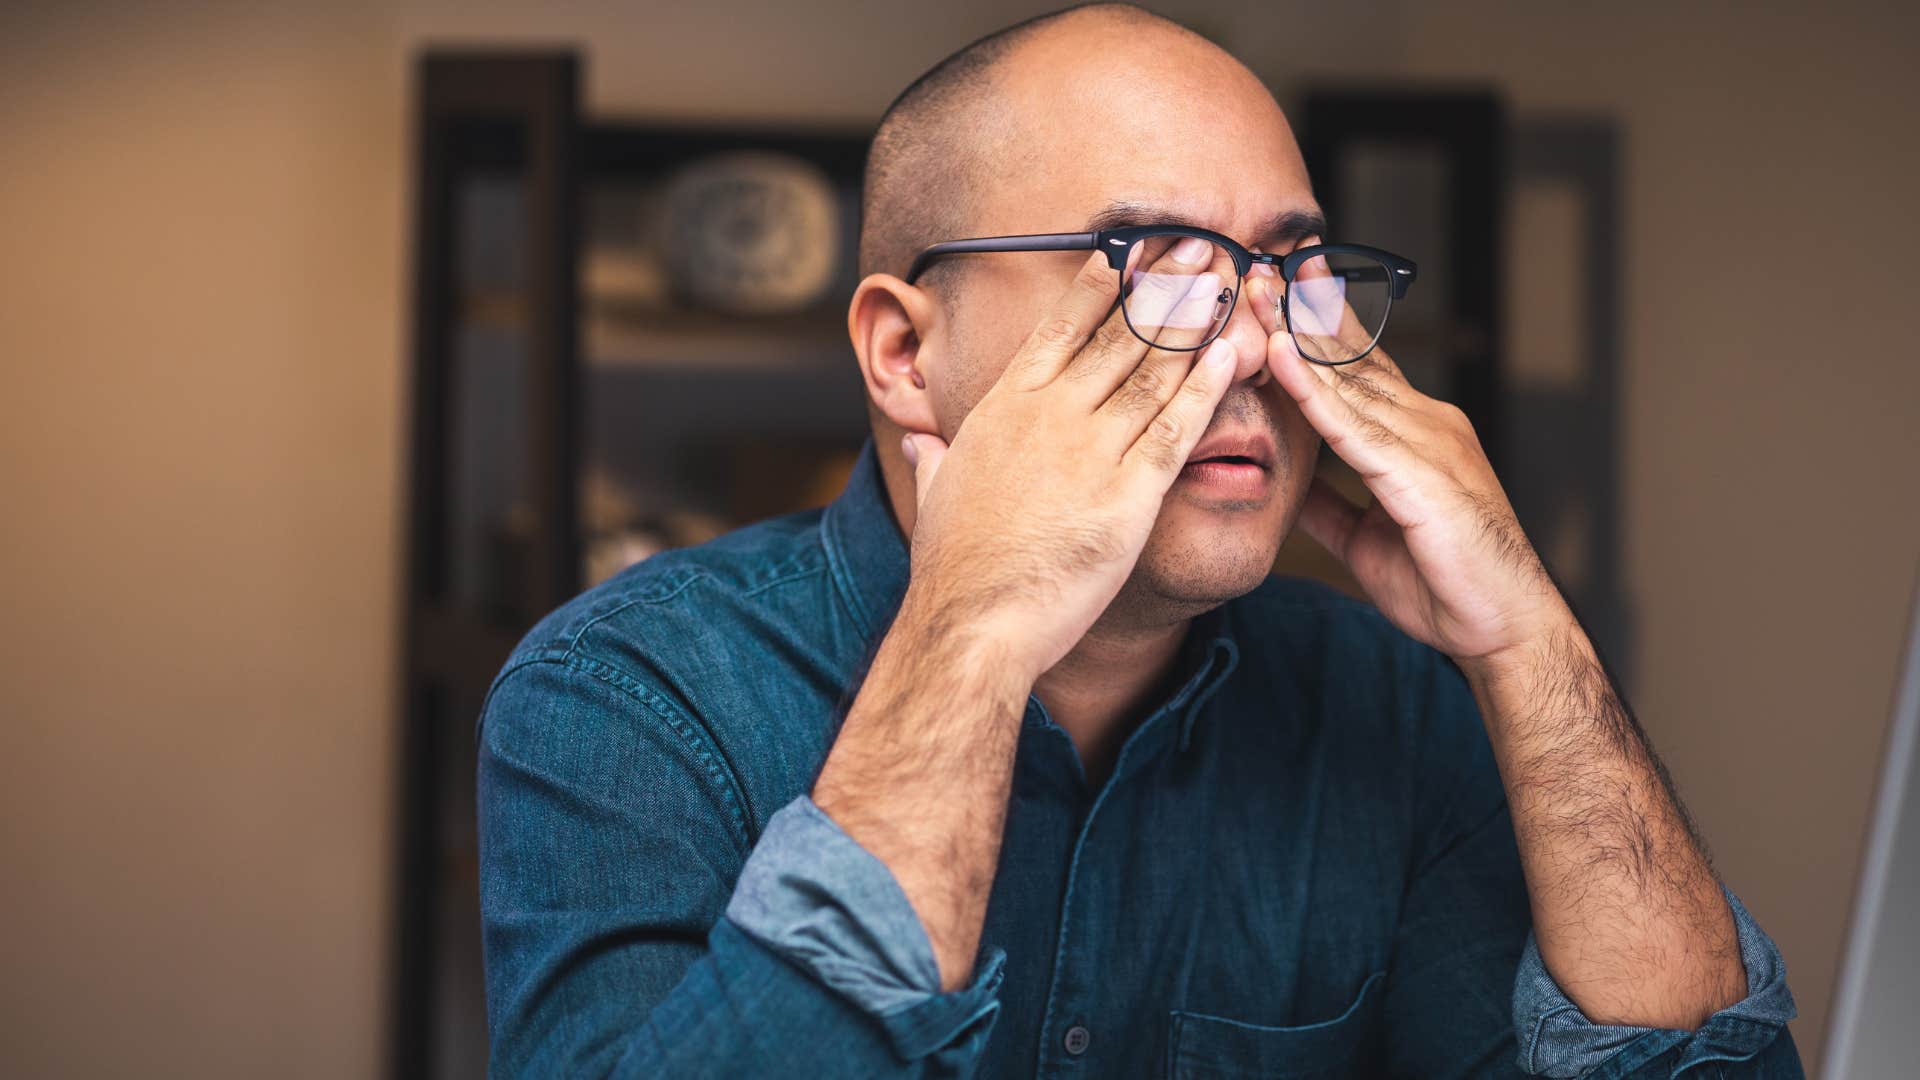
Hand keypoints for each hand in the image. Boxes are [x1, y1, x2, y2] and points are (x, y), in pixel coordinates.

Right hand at [898, 241, 1240, 679]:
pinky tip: (1233, 356)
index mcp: (1005, 408)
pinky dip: (1207, 388)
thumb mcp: (934, 494)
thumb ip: (935, 457)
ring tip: (1228, 283)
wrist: (973, 620)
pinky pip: (1176, 429)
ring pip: (1153, 372)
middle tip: (1201, 247)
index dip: (1099, 287)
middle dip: (1165, 287)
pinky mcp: (1128, 495)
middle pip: (1118, 336)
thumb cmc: (953, 566)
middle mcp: (1049, 415)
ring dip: (1195, 322)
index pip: (1059, 329)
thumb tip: (919, 440)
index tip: (1128, 252)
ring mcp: (1090, 451)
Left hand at [1247, 261, 1568, 667]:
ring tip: (1257, 290)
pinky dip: (1313, 390)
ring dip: (1297, 333)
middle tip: (1260, 262)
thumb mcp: (1367, 540)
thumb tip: (1292, 488)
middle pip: (1351, 359)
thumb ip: (1331, 507)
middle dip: (1301, 311)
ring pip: (1348, 379)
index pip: (1359, 371)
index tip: (1284, 286)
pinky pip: (1352, 426)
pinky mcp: (1419, 476)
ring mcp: (1427, 444)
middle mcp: (1425, 424)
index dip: (1319, 329)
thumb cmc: (1446, 586)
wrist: (1503, 629)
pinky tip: (1279, 356)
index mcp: (1416, 436)